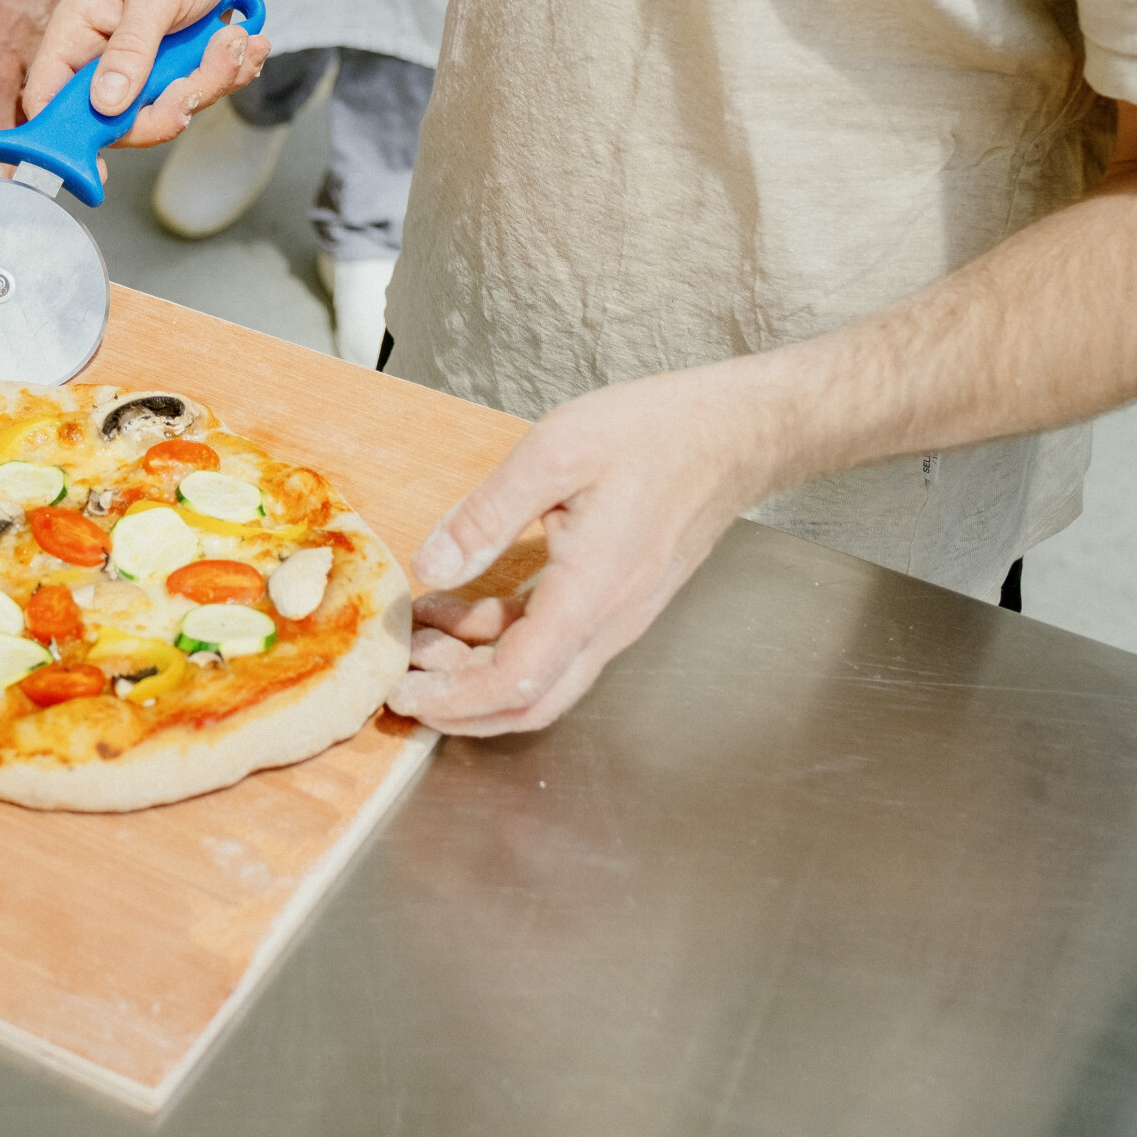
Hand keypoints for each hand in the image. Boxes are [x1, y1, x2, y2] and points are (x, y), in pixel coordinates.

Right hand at [17, 0, 269, 150]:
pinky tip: (243, 43)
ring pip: (165, 111)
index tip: (100, 162)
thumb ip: (129, 49)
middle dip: (169, 106)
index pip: (48, 100)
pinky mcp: (171, 71)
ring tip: (234, 40)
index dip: (64, 138)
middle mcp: (100, 59)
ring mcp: (138, 69)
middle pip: (117, 123)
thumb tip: (104, 104)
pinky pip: (196, 96)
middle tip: (198, 77)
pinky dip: (227, 74)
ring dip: (210, 81)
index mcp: (76, 34)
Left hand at [388, 363, 783, 734]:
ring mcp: (616, 615)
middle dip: (458, 704)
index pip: (515, 680)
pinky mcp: (615, 600)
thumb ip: (487, 515)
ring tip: (418, 635)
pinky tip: (460, 606)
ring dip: (474, 669)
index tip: (405, 692)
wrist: (733, 433)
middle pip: (528, 701)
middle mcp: (608, 621)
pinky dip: (500, 638)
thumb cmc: (655, 433)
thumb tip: (431, 565)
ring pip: (540, 675)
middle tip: (402, 681)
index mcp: (591, 593)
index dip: (454, 699)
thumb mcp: (555, 453)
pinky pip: (553, 642)